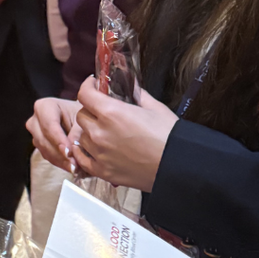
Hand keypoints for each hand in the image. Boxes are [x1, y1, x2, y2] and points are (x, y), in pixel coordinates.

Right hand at [27, 97, 82, 173]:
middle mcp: (35, 119)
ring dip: (60, 160)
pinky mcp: (39, 145)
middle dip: (59, 153)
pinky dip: (59, 162)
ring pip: (44, 150)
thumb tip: (71, 149)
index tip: (69, 151)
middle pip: (43, 139)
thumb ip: (77, 132)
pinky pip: (47, 156)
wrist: (78, 117)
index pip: (49, 125)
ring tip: (75, 167)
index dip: (58, 140)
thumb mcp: (82, 118)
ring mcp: (35, 133)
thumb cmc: (80, 114)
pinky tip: (71, 167)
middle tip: (74, 164)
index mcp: (44, 106)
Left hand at [71, 77, 176, 191]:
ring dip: (88, 131)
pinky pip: (81, 159)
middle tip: (101, 111)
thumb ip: (137, 94)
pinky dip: (83, 152)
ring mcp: (99, 154)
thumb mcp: (154, 107)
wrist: (177, 166)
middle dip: (90, 110)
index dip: (87, 87)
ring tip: (102, 131)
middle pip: (81, 115)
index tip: (92, 85)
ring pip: (81, 136)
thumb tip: (130, 87)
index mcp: (111, 113)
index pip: (84, 95)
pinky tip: (90, 148)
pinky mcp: (103, 171)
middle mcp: (100, 133)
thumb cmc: (169, 136)